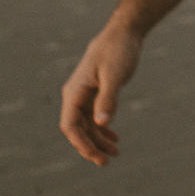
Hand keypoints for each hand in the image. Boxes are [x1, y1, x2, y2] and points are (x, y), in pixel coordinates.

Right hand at [60, 27, 142, 166]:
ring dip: (99, 139)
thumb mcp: (115, 75)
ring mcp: (84, 95)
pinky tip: (114, 137)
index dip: (81, 144)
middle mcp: (75, 96)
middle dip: (91, 147)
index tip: (96, 157)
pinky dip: (103, 128)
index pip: (70, 126)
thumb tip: (101, 123)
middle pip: (78, 129)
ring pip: (87, 124)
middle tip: (107, 161)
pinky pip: (95, 116)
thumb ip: (108, 99)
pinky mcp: (96, 93)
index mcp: (74, 93)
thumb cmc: (118, 51)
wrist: (123, 34)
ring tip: (115, 153)